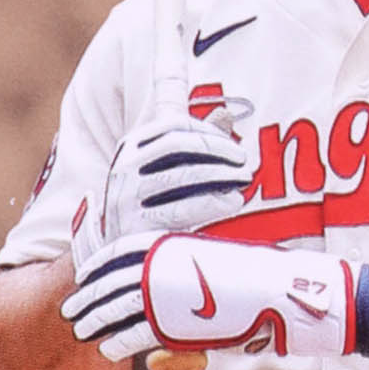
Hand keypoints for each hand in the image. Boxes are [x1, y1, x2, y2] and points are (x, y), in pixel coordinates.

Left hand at [63, 234, 353, 362]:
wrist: (285, 292)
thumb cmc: (258, 283)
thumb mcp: (216, 274)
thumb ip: (186, 289)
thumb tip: (176, 289)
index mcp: (175, 242)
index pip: (123, 249)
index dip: (100, 264)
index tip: (85, 275)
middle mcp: (166, 263)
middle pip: (112, 278)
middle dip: (89, 293)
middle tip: (71, 306)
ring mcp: (169, 291)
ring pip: (117, 306)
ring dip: (96, 318)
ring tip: (82, 329)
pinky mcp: (176, 319)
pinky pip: (136, 332)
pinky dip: (118, 341)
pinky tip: (108, 349)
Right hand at [71, 113, 249, 277]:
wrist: (126, 256)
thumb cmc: (155, 205)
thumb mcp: (170, 168)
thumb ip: (195, 142)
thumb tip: (227, 113)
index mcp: (131, 147)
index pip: (172, 124)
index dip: (208, 130)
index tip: (233, 144)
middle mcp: (123, 167)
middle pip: (177, 144)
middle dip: (218, 148)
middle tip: (245, 160)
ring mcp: (126, 196)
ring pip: (182, 175)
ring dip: (222, 174)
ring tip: (244, 179)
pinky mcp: (136, 225)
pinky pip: (182, 208)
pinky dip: (213, 202)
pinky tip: (233, 201)